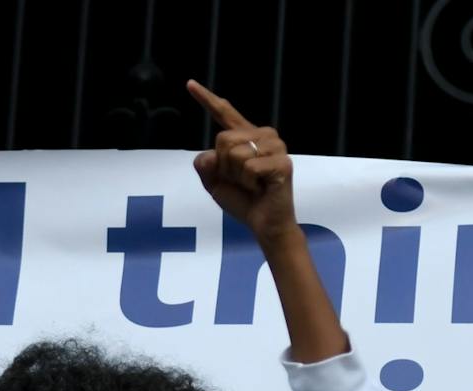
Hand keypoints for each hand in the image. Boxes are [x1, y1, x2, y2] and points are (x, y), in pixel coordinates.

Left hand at [187, 79, 297, 247]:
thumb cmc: (243, 202)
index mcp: (246, 137)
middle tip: (242, 182)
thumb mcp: (214, 182)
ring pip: (236, 153)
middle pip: (224, 139)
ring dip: (237, 176)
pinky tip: (261, 189)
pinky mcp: (283, 162)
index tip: (190, 84)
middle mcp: (263, 136)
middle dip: (224, 166)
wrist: (264, 224)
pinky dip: (249, 183)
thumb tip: (210, 155)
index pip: (224, 114)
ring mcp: (276, 147)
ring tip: (253, 185)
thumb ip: (204, 164)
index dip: (207, 99)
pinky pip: (249, 167)